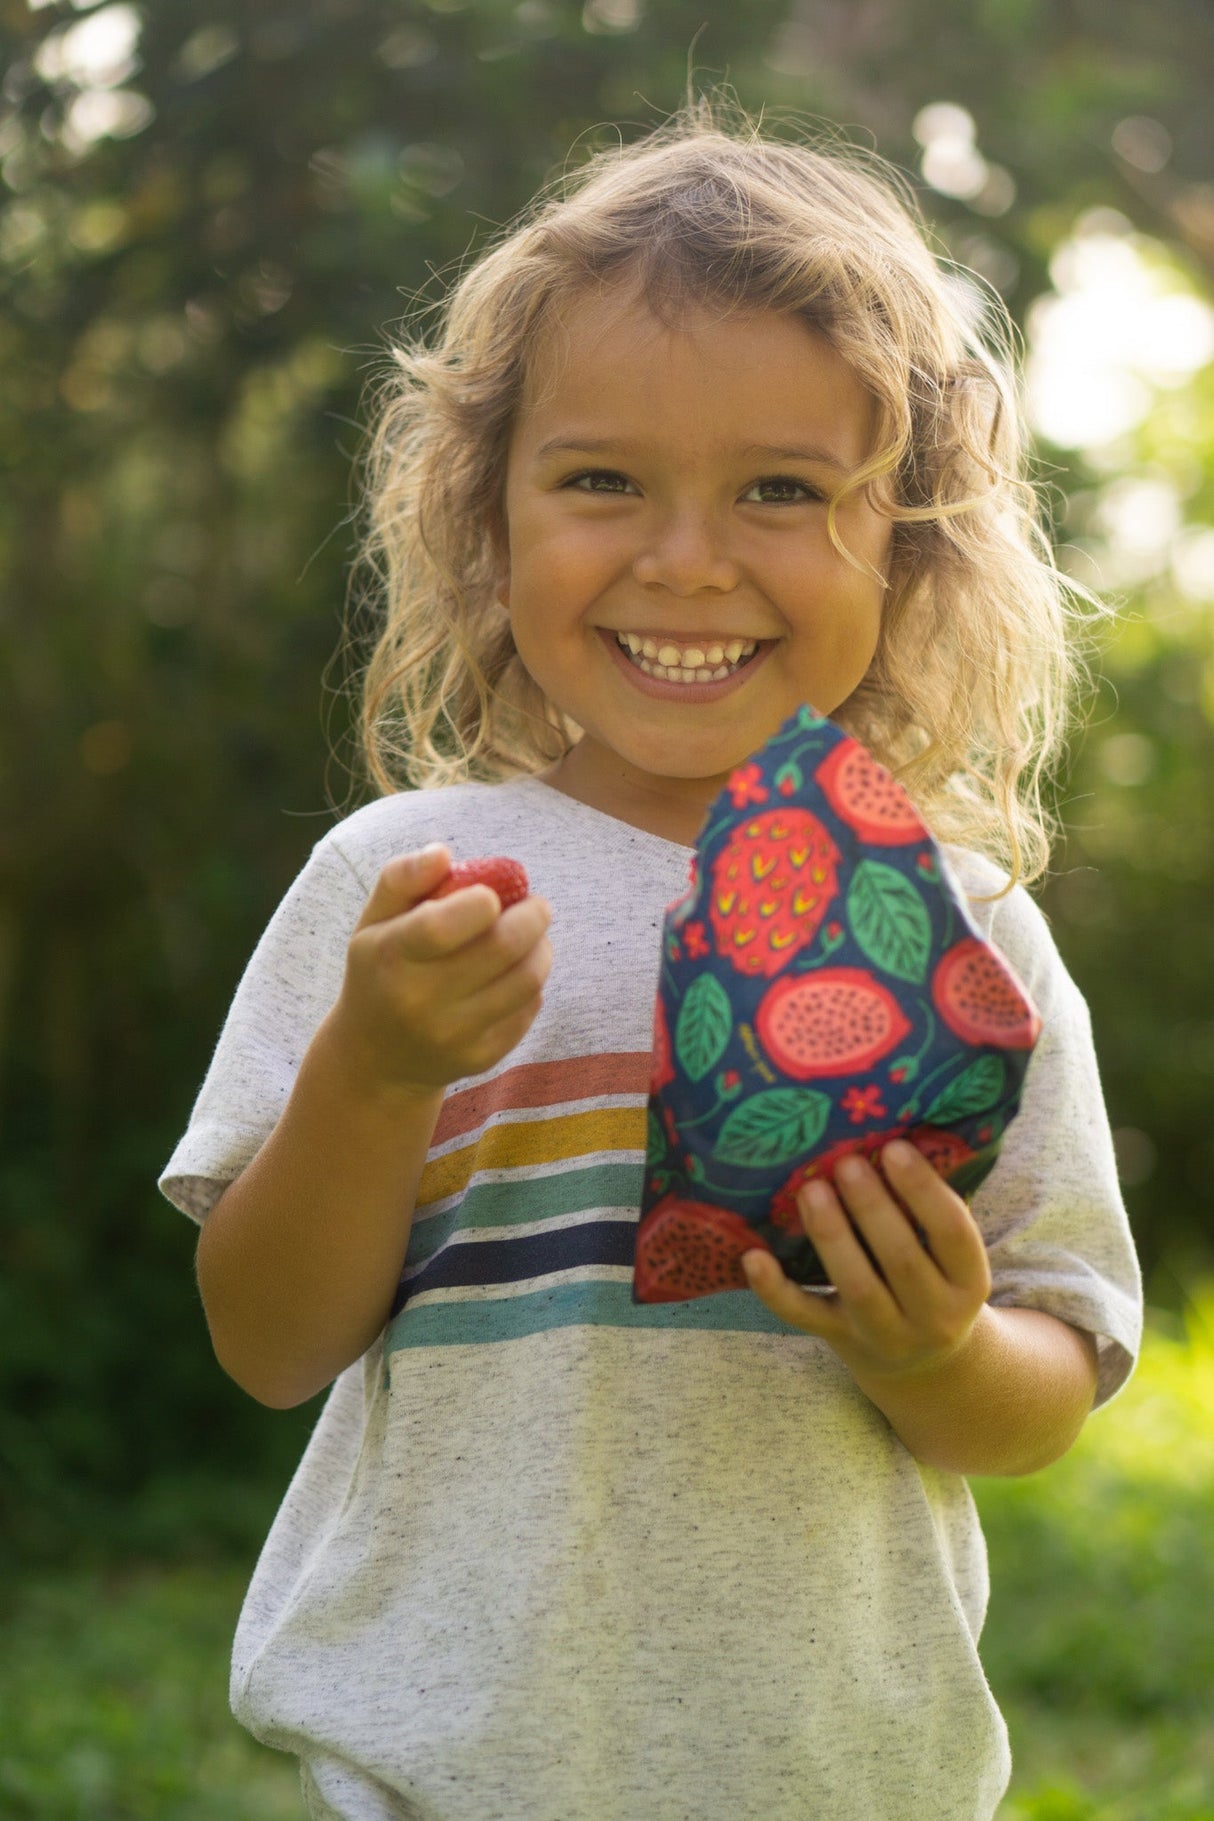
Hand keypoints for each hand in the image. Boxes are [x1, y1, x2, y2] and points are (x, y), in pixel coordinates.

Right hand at [329, 844, 552, 1098]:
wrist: (377, 1059)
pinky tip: (517, 972)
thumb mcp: (373, 922)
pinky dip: (533, 983)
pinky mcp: (481, 1057)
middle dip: (532, 916)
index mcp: (391, 957)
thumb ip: (402, 877)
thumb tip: (443, 852)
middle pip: (502, 947)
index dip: (483, 902)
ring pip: (526, 979)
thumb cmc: (381, 971)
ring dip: (541, 947)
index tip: (494, 894)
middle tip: (537, 905)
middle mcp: (420, 1001)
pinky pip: (528, 1008)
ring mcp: (453, 1035)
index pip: (442, 926)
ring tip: (535, 934)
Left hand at [741, 1142, 992, 1379]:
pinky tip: (752, 1256)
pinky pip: (804, 1316)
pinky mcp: (840, 1339)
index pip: (954, 1234)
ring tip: (811, 1189)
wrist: (923, 1366)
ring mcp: (885, 1334)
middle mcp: (934, 1315)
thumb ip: (929, 1212)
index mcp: (968, 1283)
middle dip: (872, 1208)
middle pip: (901, 1260)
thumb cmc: (931, 1282)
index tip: (895, 1147)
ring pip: (857, 1287)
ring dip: (832, 1236)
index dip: (925, 1190)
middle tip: (846, 1162)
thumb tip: (888, 1135)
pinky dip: (775, 1289)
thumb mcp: (949, 1259)